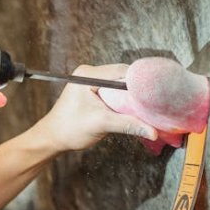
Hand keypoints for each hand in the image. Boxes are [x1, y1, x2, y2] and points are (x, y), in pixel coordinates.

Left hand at [33, 64, 157, 151]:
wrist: (52, 138)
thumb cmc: (68, 129)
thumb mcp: (101, 124)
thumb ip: (128, 124)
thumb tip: (152, 130)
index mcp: (88, 75)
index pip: (123, 72)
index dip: (140, 82)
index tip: (157, 93)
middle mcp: (89, 74)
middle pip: (124, 77)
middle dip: (138, 90)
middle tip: (154, 102)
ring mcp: (92, 82)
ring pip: (121, 85)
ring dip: (132, 96)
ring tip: (146, 107)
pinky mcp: (94, 91)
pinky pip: (115, 92)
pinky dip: (125, 100)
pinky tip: (134, 110)